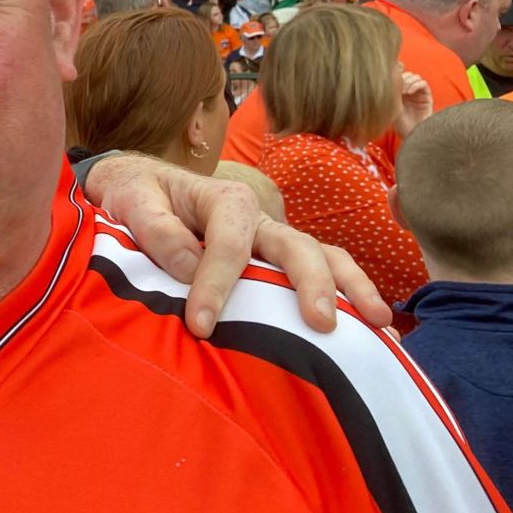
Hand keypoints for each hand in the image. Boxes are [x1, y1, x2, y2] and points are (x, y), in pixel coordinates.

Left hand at [85, 153, 392, 335]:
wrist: (141, 186)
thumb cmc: (137, 195)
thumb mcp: (132, 201)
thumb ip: (155, 229)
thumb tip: (189, 263)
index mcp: (223, 199)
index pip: (229, 245)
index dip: (217, 285)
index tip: (200, 326)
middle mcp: (259, 216)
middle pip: (296, 246)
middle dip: (311, 283)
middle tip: (321, 323)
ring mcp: (274, 237)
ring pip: (324, 256)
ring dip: (353, 288)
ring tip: (381, 324)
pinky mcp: (278, 257)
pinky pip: (321, 270)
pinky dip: (350, 293)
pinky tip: (375, 326)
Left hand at [394, 70, 432, 137]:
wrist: (412, 134)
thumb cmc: (400, 124)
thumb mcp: (391, 107)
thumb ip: (391, 94)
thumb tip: (387, 80)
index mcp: (399, 93)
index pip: (398, 77)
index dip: (395, 76)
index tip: (389, 82)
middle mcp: (409, 91)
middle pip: (407, 75)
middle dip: (402, 78)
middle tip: (397, 88)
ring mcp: (418, 93)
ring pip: (416, 77)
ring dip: (409, 81)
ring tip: (403, 92)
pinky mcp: (427, 97)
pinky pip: (424, 84)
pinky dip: (416, 84)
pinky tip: (409, 93)